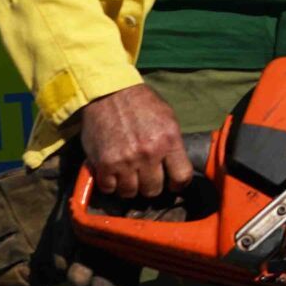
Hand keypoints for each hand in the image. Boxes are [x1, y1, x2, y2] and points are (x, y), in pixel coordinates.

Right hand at [79, 83, 192, 199]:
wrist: (109, 92)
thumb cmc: (141, 104)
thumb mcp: (167, 118)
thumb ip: (173, 143)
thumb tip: (177, 167)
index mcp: (169, 140)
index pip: (181, 177)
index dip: (178, 184)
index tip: (173, 183)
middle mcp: (148, 153)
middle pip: (153, 190)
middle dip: (151, 185)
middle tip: (146, 177)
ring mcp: (125, 160)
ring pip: (130, 193)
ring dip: (130, 187)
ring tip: (129, 175)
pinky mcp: (104, 164)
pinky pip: (109, 189)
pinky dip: (111, 185)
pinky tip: (113, 174)